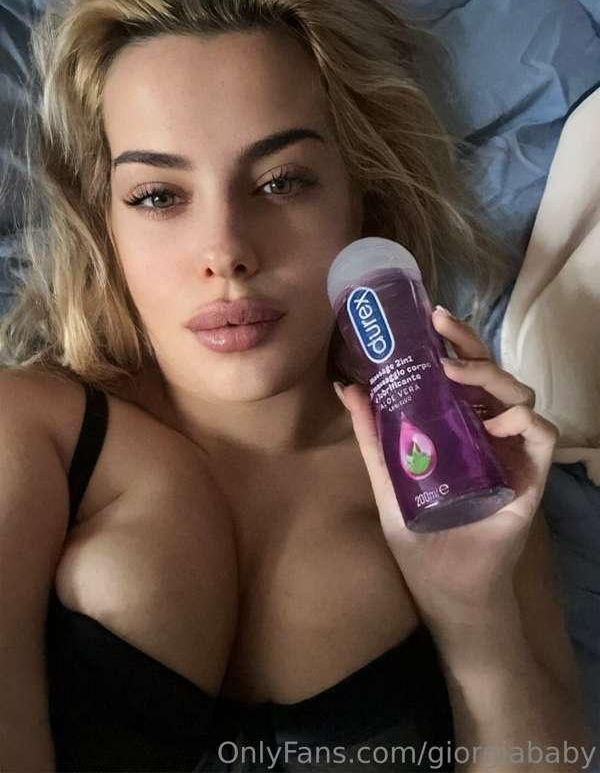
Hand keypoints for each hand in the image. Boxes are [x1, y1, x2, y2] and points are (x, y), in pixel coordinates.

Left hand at [334, 306, 558, 637]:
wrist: (445, 587)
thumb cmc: (419, 536)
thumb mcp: (388, 480)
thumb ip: (373, 437)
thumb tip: (349, 389)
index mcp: (457, 428)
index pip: (461, 376)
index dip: (452, 344)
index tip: (430, 320)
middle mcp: (487, 432)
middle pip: (490, 375)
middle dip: (470, 345)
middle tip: (442, 327)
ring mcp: (511, 452)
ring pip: (519, 394)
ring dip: (492, 376)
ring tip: (457, 374)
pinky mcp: (531, 476)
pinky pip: (541, 433)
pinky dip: (524, 420)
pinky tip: (497, 421)